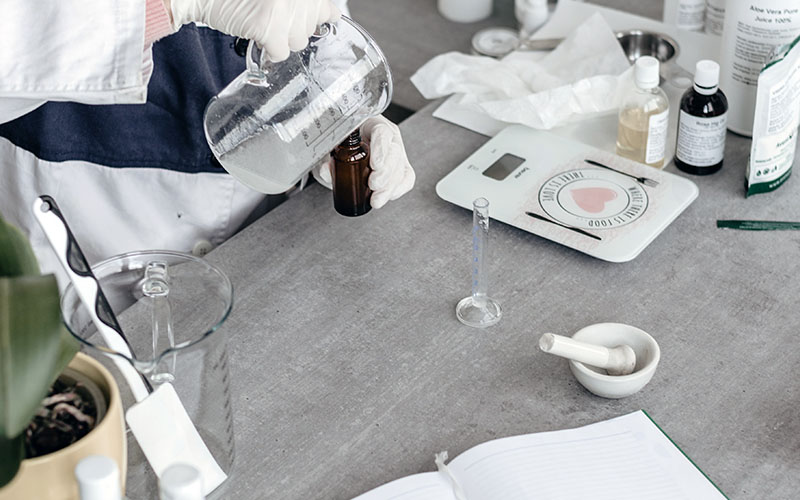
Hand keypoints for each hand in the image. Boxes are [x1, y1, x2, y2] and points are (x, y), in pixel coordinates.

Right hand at [166, 0, 340, 61]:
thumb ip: (300, 3)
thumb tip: (327, 18)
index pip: (328, 10)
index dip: (315, 19)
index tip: (302, 21)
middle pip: (310, 29)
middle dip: (293, 29)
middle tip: (271, 18)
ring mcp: (285, 8)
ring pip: (298, 42)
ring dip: (281, 40)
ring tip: (261, 24)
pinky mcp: (270, 25)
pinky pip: (281, 53)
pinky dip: (268, 51)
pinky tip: (256, 36)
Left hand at [316, 116, 415, 208]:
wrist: (343, 152)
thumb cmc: (339, 145)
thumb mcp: (328, 149)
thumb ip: (325, 158)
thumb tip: (326, 171)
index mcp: (371, 124)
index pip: (382, 132)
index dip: (381, 149)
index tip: (375, 165)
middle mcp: (387, 137)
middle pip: (394, 152)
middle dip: (385, 173)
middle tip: (373, 185)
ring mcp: (395, 153)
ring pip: (401, 168)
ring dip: (390, 187)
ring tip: (376, 199)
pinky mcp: (400, 168)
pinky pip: (407, 178)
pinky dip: (398, 190)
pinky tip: (386, 197)